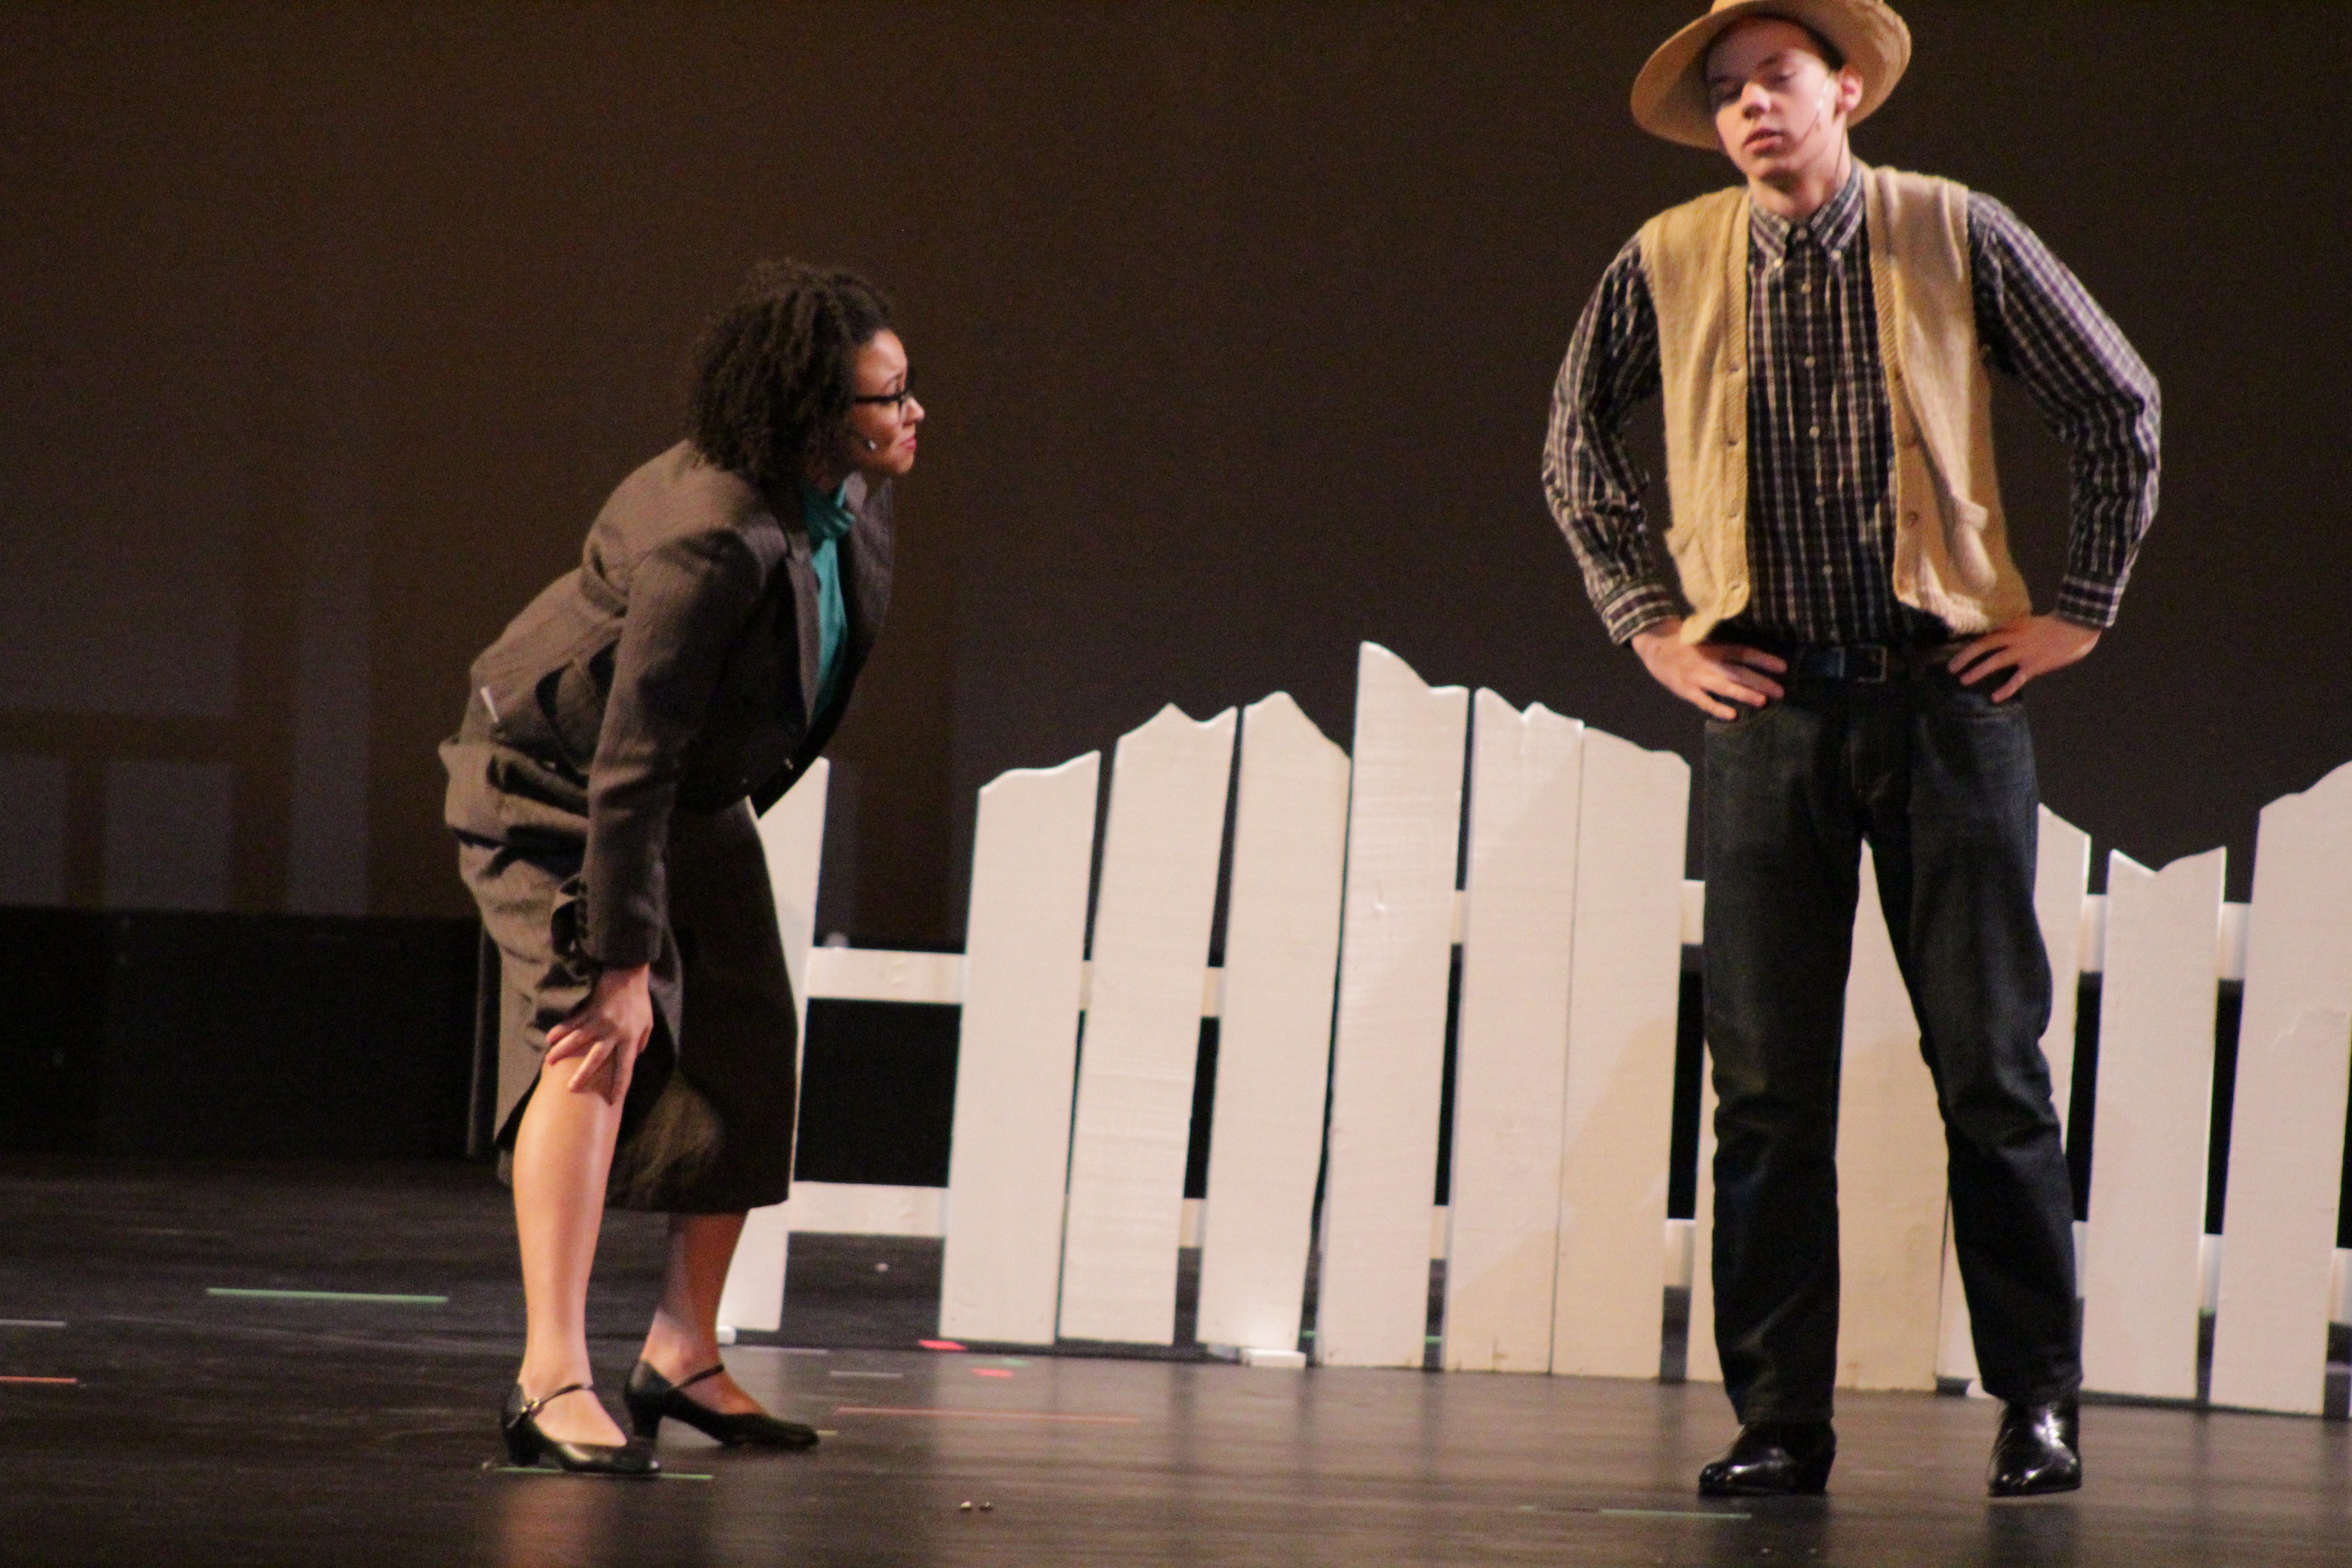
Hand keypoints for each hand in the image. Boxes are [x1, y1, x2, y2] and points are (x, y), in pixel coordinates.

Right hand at [544, 964, 652, 1104]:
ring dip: (562, 1051)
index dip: (620, 1085)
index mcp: (629, 1039)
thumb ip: (641, 1042)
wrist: (630, 975)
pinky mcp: (589, 1009)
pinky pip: (572, 1022)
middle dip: (583, 1074)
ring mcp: (599, 1021)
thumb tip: (635, 1057)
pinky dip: (560, 1030)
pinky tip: (549, 1039)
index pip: (625, 1067)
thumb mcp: (647, 1023)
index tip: (613, 1101)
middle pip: (596, 1058)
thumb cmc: (639, 1001)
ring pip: (578, 1040)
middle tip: (571, 1088)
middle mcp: (613, 1033)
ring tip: (549, 1062)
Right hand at [1630, 618, 1786, 720]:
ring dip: (1743, 694)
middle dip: (1760, 682)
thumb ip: (1724, 648)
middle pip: (1738, 671)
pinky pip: (1702, 700)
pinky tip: (1732, 715)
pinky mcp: (1684, 689)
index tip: (1783, 667)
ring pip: (1723, 686)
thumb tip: (1752, 657)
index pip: (1743, 652)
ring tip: (1762, 702)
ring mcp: (1696, 676)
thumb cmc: (1684, 643)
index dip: (1763, 659)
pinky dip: (1716, 707)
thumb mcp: (1705, 639)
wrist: (1654, 644)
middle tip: (1780, 692)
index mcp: (1715, 648)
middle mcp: (1708, 661)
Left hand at [1949, 615, 2099, 702]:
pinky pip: (2017, 679)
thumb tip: (1997, 636)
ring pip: (1995, 661)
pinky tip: (1995, 697)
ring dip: (1977, 671)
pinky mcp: (2035, 665)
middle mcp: (2014, 637)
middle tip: (1951, 668)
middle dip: (1965, 656)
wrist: (2077, 626)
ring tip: (1964, 679)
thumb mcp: (2028, 622)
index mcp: (2012, 625)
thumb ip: (2013, 630)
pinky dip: (2006, 689)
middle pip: (1983, 645)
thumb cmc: (2055, 625)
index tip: (1953, 649)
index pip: (1985, 633)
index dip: (1968, 641)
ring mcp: (2024, 651)